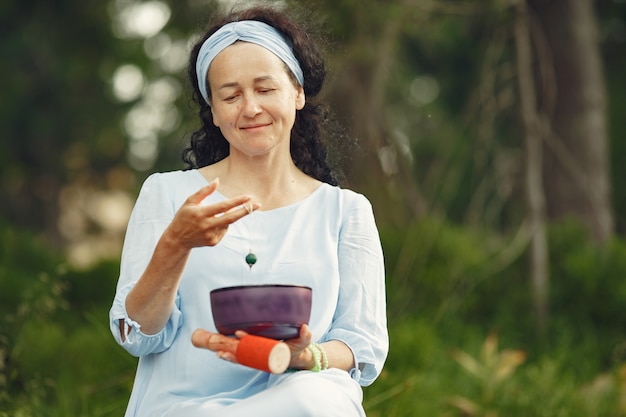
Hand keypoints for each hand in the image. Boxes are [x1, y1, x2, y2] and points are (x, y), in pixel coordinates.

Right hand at [164, 179, 258, 248]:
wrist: (177, 239)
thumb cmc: (184, 217)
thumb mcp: (190, 201)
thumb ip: (204, 191)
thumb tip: (217, 180)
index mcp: (201, 213)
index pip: (222, 207)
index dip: (236, 202)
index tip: (248, 197)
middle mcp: (206, 225)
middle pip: (231, 218)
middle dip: (246, 211)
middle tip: (258, 205)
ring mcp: (211, 235)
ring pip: (227, 223)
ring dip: (227, 217)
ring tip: (213, 216)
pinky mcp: (213, 242)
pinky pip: (223, 230)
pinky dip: (222, 225)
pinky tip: (211, 225)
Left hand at [191, 325, 313, 368]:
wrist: (298, 356)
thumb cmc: (298, 349)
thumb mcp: (303, 343)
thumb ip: (305, 336)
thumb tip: (305, 328)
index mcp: (270, 356)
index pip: (254, 353)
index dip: (246, 346)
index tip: (239, 335)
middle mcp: (261, 357)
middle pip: (244, 356)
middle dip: (232, 353)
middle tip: (220, 352)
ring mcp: (258, 355)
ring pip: (241, 357)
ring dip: (230, 354)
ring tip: (217, 352)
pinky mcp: (256, 353)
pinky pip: (242, 355)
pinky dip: (233, 352)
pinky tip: (222, 350)